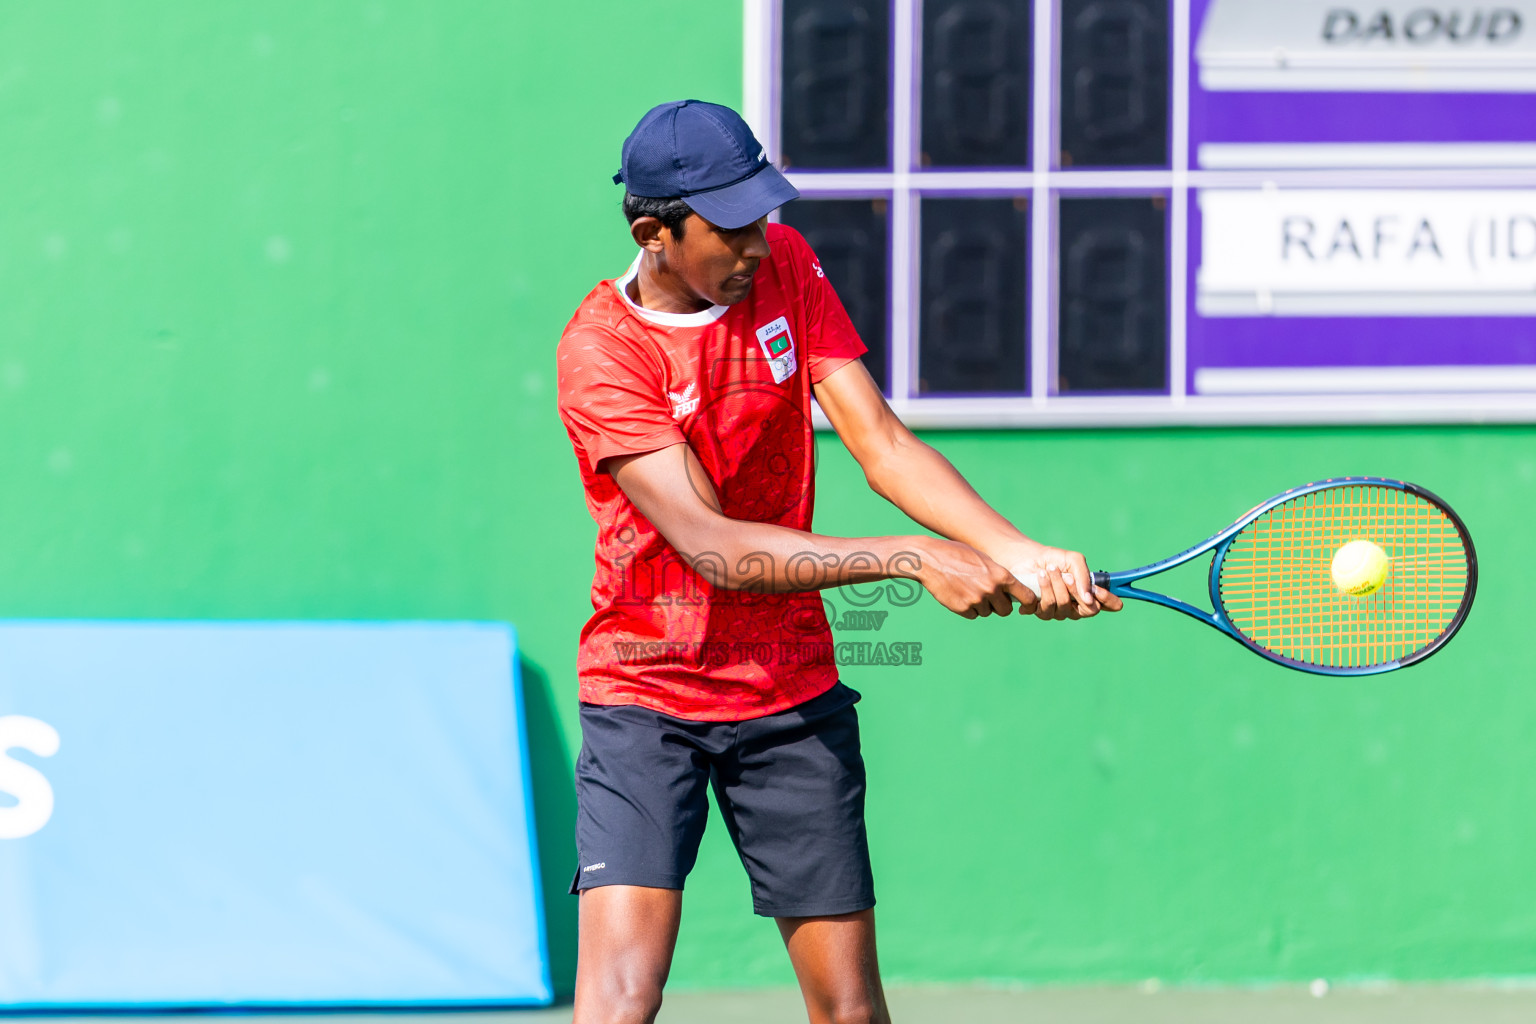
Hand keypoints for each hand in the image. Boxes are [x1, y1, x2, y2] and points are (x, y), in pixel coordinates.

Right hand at [910, 538, 1037, 619]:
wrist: (931, 560)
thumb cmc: (958, 555)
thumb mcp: (984, 559)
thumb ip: (999, 575)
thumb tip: (1012, 590)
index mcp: (1001, 575)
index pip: (1027, 596)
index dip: (1029, 603)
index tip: (1025, 606)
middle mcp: (991, 589)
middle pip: (1006, 610)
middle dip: (1000, 606)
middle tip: (989, 596)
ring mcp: (977, 600)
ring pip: (987, 612)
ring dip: (981, 606)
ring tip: (968, 589)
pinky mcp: (963, 608)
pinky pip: (973, 614)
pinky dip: (968, 608)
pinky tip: (959, 594)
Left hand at [993, 541, 1123, 620]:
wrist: (1026, 557)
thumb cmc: (1052, 558)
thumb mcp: (1073, 560)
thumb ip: (1085, 577)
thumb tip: (1089, 598)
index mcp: (1090, 594)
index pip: (1110, 605)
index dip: (1109, 601)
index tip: (1099, 591)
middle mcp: (1076, 606)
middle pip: (1088, 610)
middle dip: (1075, 591)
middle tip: (1067, 575)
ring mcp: (1058, 611)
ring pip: (1063, 607)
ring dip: (1056, 585)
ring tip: (1049, 569)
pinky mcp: (1040, 611)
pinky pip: (1045, 608)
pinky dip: (1043, 588)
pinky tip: (1039, 576)